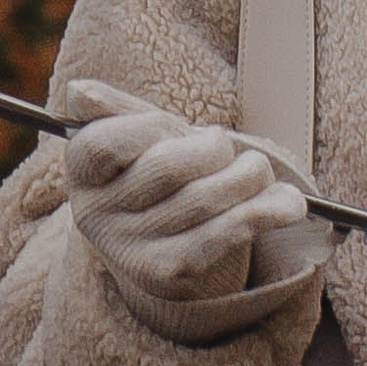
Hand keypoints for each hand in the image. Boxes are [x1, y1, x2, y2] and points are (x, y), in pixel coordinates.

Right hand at [62, 79, 312, 332]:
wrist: (164, 233)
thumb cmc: (153, 166)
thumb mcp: (134, 132)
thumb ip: (114, 107)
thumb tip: (77, 91)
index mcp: (82, 172)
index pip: (106, 141)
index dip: (153, 125)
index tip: (176, 127)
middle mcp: (95, 218)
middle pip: (167, 169)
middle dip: (212, 149)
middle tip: (224, 146)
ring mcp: (130, 251)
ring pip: (203, 201)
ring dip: (248, 176)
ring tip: (258, 169)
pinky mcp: (169, 274)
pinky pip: (223, 237)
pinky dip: (264, 214)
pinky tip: (289, 204)